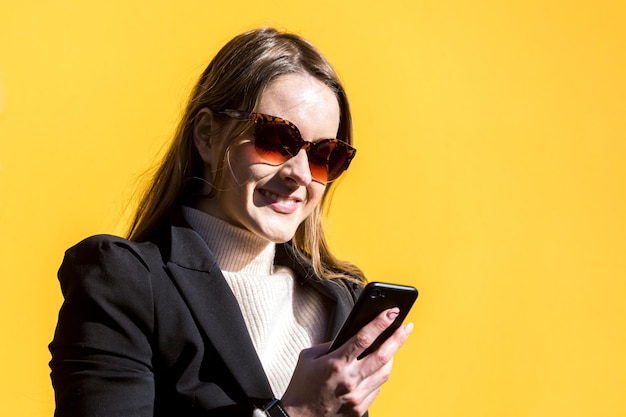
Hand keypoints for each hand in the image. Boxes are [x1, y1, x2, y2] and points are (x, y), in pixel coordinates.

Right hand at [281, 308, 413, 416]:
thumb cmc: (301, 386)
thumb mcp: (309, 357)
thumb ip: (331, 345)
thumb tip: (351, 336)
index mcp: (335, 363)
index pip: (363, 338)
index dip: (380, 323)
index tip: (391, 312)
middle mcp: (349, 380)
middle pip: (382, 355)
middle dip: (398, 338)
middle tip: (407, 326)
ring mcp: (356, 396)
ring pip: (385, 372)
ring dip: (392, 356)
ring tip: (394, 345)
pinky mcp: (360, 408)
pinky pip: (378, 388)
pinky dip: (380, 375)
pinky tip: (379, 367)